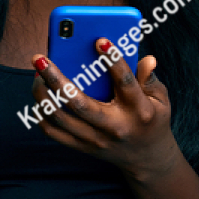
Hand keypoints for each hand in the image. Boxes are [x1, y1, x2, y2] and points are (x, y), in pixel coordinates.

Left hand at [30, 40, 181, 182]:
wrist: (147, 157)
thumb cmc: (153, 119)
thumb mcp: (161, 99)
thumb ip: (150, 78)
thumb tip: (147, 59)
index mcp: (139, 110)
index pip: (125, 83)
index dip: (113, 61)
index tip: (100, 41)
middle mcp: (115, 126)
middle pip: (79, 103)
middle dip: (55, 79)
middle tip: (40, 59)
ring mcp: (97, 140)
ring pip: (60, 118)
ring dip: (42, 95)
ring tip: (37, 75)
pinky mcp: (84, 147)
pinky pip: (54, 133)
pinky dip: (41, 115)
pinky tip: (40, 97)